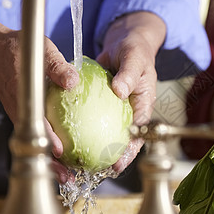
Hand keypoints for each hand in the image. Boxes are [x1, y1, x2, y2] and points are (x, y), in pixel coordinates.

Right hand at [0, 0, 79, 182]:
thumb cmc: (19, 51)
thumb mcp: (43, 52)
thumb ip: (58, 66)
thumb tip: (73, 81)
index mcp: (24, 99)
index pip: (36, 124)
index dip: (47, 140)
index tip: (59, 153)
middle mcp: (20, 112)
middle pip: (34, 143)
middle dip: (50, 163)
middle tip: (68, 178)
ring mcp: (20, 115)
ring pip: (34, 143)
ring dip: (50, 159)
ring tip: (68, 174)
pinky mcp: (23, 115)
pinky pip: (35, 134)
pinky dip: (48, 145)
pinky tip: (66, 151)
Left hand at [96, 11, 165, 172]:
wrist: (124, 43)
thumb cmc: (134, 50)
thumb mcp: (134, 58)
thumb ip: (129, 74)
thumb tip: (119, 91)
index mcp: (143, 106)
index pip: (139, 133)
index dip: (130, 151)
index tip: (118, 162)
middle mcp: (130, 112)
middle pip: (124, 140)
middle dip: (114, 157)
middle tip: (99, 169)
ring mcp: (116, 111)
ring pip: (108, 133)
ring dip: (97, 147)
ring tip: (83, 162)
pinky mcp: (102, 105)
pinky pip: (93, 119)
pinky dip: (85, 128)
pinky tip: (69, 136)